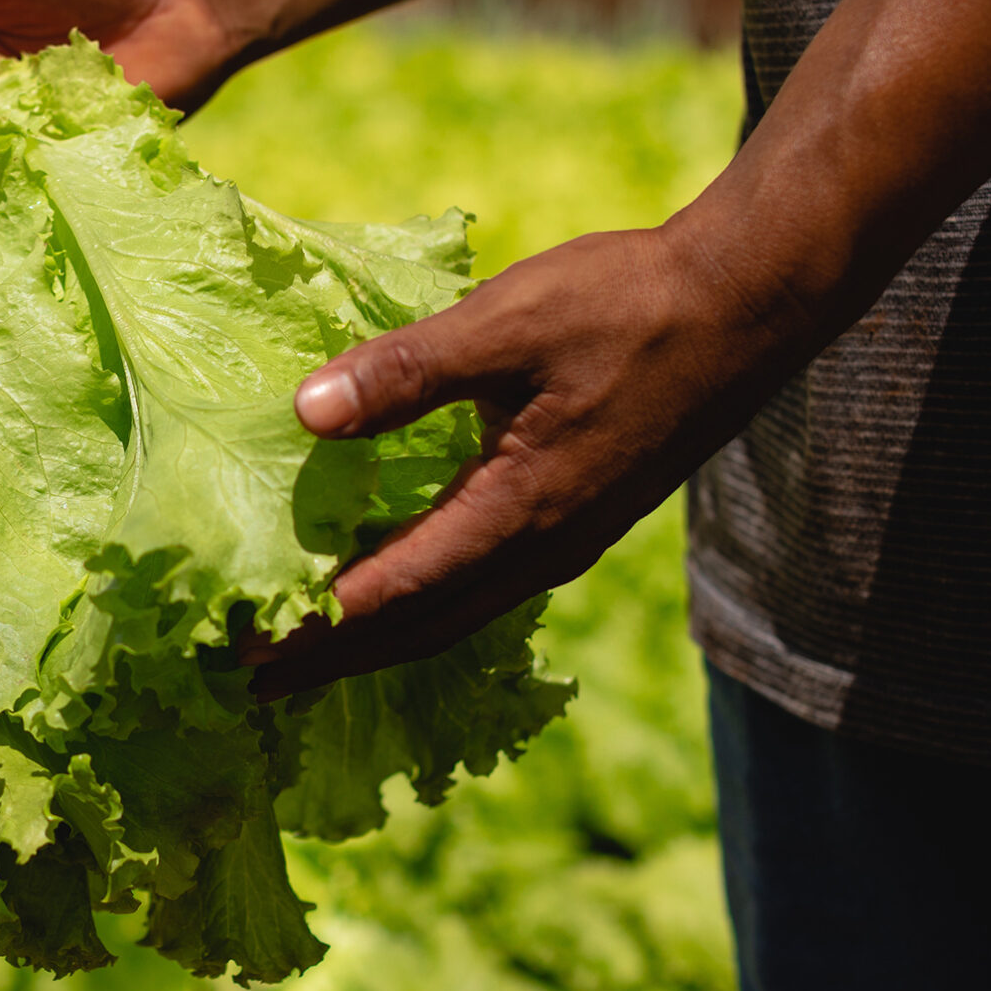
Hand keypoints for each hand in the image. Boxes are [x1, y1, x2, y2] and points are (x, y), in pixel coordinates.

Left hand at [249, 223, 797, 697]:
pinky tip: (401, 593)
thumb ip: (406, 372)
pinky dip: (429, 607)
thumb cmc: (628, 304)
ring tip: (310, 657)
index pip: (394, 593)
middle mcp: (545, 548)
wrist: (751, 303)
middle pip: (421, 630)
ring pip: (458, 615)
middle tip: (250, 687)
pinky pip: (489, 589)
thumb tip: (305, 413)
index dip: (313, 627)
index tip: (239, 654)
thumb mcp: (506, 322)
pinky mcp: (585, 518)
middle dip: (334, 660)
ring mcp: (571, 540)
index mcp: (519, 512)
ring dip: (381, 641)